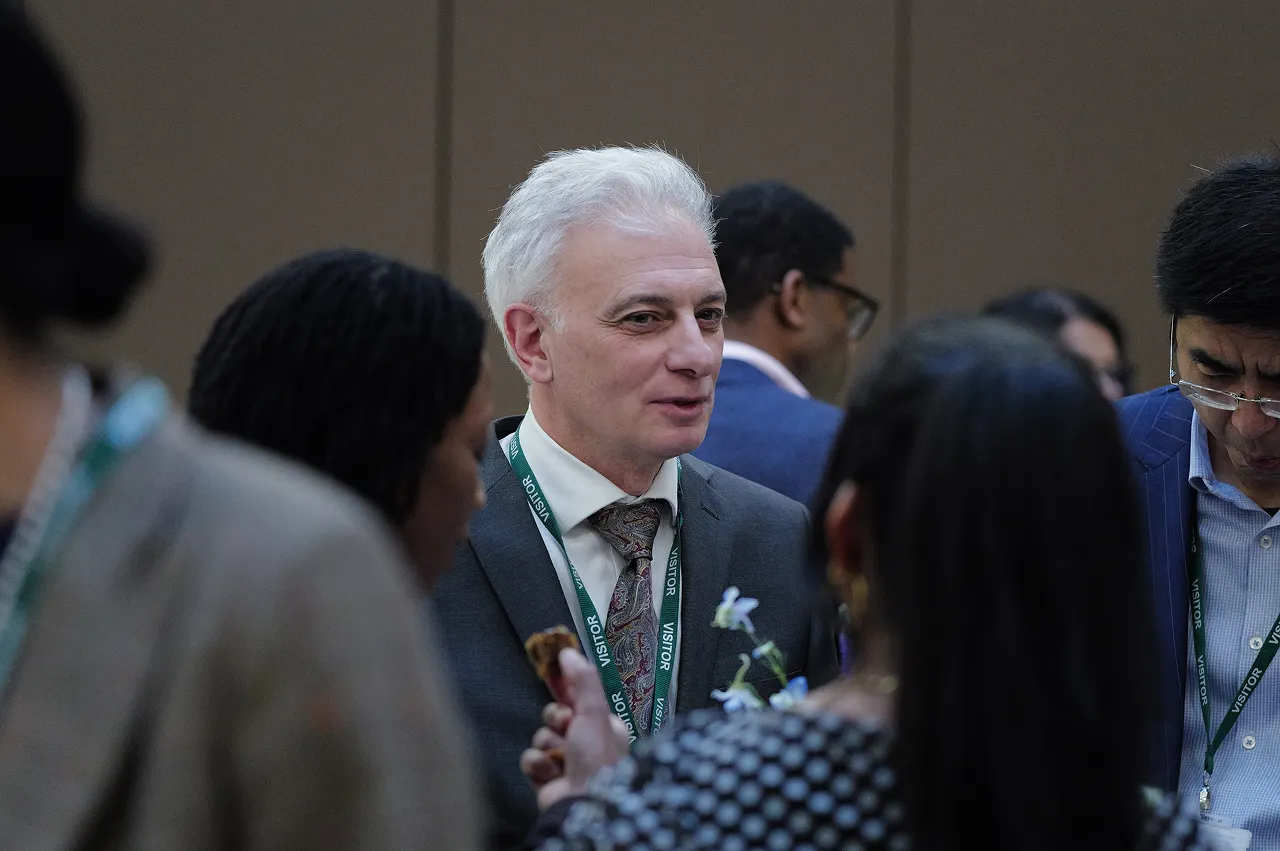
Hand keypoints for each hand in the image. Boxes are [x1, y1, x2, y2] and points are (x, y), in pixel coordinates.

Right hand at [519, 648, 629, 809]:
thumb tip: (568, 651)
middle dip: (556, 719)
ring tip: (561, 758)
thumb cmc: (596, 757)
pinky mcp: (547, 778)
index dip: (563, 684)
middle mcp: (585, 741)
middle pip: (555, 714)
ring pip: (541, 735)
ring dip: (548, 745)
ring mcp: (565, 760)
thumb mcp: (594, 712)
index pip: (578, 697)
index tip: (549, 668)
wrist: (583, 805)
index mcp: (602, 725)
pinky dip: (538, 765)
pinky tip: (551, 775)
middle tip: (566, 726)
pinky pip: (531, 758)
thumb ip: (582, 680)